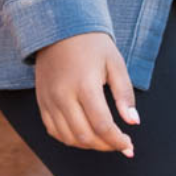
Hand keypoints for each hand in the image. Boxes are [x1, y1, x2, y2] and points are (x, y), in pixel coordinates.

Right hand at [33, 31, 139, 156]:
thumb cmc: (92, 45)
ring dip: (89, 145)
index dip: (117, 141)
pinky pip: (54, 131)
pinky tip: (85, 135)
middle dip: (106, 146)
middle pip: (84, 136)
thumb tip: (133, 122)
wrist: (59, 29)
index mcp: (84, 85)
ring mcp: (49, 101)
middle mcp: (63, 96)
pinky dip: (70, 139)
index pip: (102, 125)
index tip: (129, 145)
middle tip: (121, 144)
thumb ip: (124, 94)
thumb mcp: (115, 63)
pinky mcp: (42, 102)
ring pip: (68, 138)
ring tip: (105, 140)